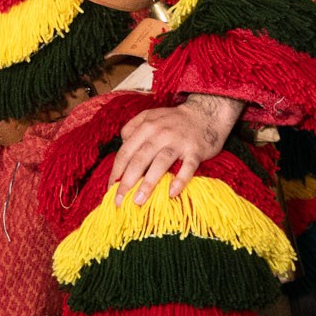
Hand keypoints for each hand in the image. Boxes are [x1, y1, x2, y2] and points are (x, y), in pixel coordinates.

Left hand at [107, 93, 240, 202]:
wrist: (205, 114)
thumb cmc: (173, 120)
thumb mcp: (149, 116)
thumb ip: (132, 128)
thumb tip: (121, 146)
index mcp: (146, 127)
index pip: (126, 151)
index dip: (116, 171)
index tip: (110, 188)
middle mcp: (160, 133)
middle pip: (139, 159)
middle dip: (126, 182)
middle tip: (119, 201)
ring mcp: (178, 142)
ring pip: (160, 163)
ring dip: (148, 183)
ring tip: (138, 201)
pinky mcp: (195, 150)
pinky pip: (187, 167)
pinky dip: (180, 180)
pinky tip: (171, 193)